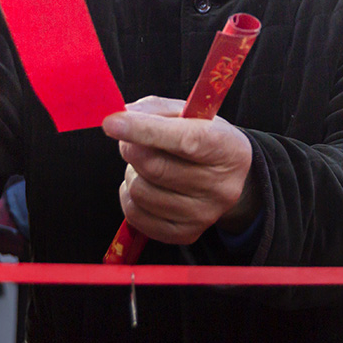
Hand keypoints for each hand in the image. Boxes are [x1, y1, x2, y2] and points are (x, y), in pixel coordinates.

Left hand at [102, 96, 256, 245]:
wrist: (229, 176)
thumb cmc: (205, 138)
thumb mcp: (189, 113)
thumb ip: (155, 109)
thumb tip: (122, 116)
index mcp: (226, 148)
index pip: (184, 140)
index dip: (144, 130)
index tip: (112, 122)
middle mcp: (220, 186)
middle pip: (155, 168)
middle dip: (130, 148)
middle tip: (129, 140)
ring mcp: (204, 214)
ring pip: (140, 192)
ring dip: (131, 173)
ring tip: (145, 164)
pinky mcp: (186, 234)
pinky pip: (137, 216)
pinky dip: (129, 197)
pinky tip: (144, 185)